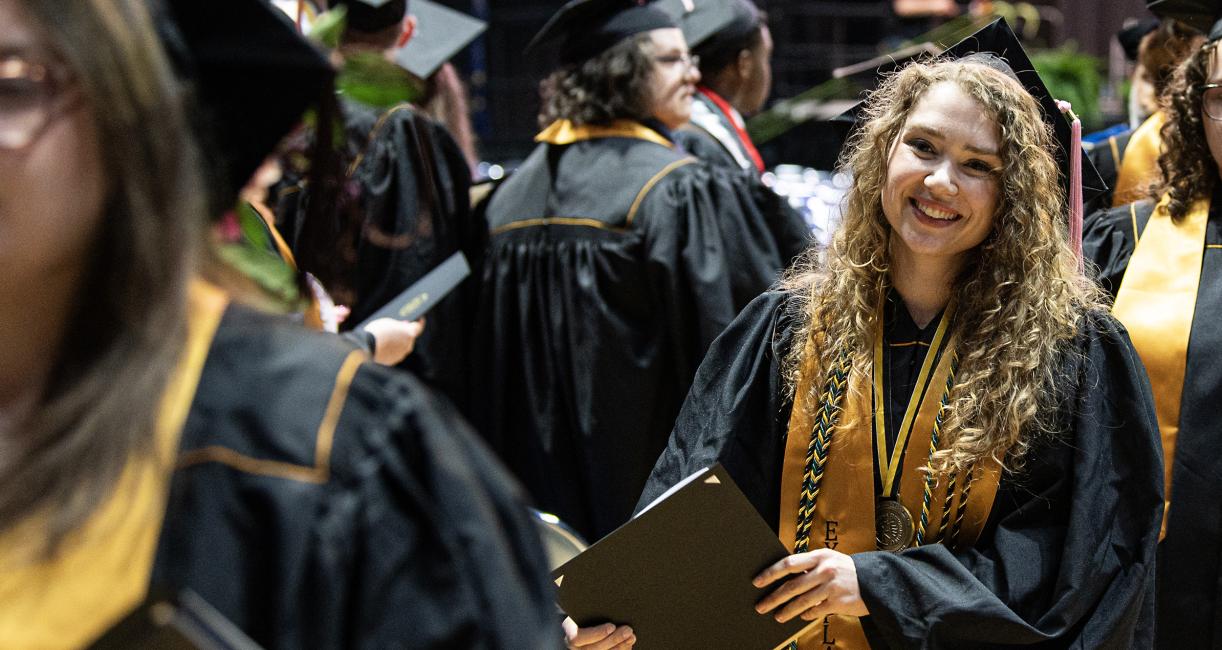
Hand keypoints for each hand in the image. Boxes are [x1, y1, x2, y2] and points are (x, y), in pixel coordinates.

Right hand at [364, 317, 424, 365]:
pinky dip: (391, 349)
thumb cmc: (377, 331)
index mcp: (410, 333)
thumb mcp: (388, 322)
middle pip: (410, 337)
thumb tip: (402, 327)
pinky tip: (387, 344)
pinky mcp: (392, 361)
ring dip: (398, 342)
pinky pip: (394, 353)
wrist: (365, 347)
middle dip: (405, 332)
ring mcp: (401, 354)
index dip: (418, 321)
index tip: (417, 318)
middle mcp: (408, 345)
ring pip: (402, 347)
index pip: (418, 326)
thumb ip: (397, 325)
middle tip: (401, 327)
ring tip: (392, 335)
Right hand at [562, 617, 634, 648]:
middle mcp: (576, 648)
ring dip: (620, 646)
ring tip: (631, 636)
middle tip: (628, 629)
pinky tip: (628, 644)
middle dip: (613, 639)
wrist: (577, 625)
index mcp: (569, 634)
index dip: (596, 633)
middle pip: (594, 648)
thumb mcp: (580, 611)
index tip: (611, 626)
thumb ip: (588, 610)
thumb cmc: (581, 614)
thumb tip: (603, 601)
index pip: (578, 638)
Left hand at [753, 549, 868, 621]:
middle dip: (773, 597)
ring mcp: (831, 586)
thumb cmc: (846, 570)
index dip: (771, 573)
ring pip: (802, 601)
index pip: (789, 563)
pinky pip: (816, 611)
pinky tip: (801, 616)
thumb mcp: (830, 560)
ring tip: (777, 616)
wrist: (876, 581)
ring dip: (787, 610)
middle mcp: (824, 570)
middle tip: (761, 606)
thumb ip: (810, 566)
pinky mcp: (838, 602)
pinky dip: (806, 614)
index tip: (757, 581)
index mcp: (819, 556)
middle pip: (792, 586)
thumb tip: (784, 576)